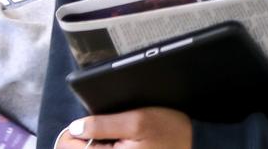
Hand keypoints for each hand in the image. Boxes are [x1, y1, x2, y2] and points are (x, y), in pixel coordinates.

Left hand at [57, 108, 191, 148]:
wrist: (195, 144)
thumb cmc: (169, 131)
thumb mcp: (137, 120)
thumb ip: (103, 125)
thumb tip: (76, 127)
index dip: (72, 136)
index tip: (79, 125)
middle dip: (83, 140)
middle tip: (93, 127)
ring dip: (95, 144)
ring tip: (107, 133)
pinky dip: (106, 146)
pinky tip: (115, 141)